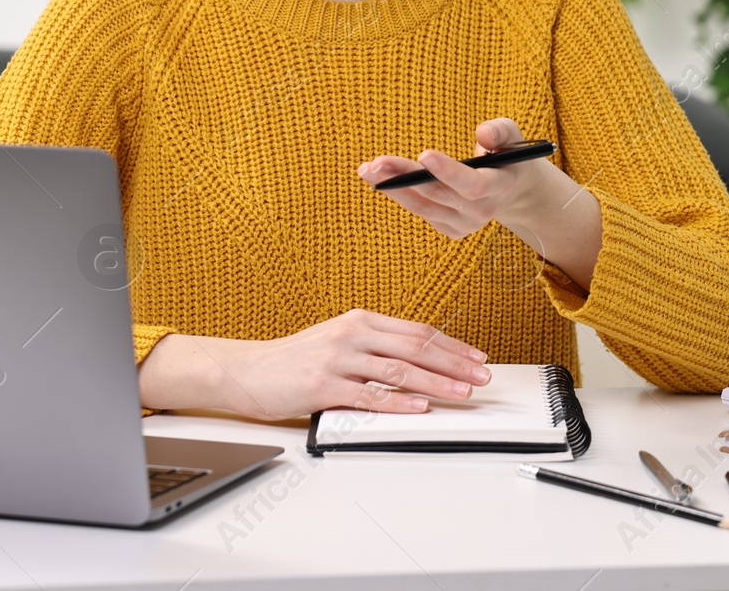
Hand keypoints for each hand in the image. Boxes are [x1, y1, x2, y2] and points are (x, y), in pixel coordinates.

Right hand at [158, 308, 491, 420]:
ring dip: (436, 383)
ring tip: (461, 393)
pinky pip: (368, 395)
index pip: (417, 331)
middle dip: (454, 363)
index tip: (476, 357)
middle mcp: (351, 334)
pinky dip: (398, 402)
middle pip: (415, 347)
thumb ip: (374, 346)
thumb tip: (419, 361)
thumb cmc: (293, 360)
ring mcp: (337, 359)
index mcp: (359, 320)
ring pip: (398, 370)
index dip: (452, 344)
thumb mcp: (337, 341)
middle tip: (481, 375)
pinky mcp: (322, 386)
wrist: (247, 370)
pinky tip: (419, 407)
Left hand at [357, 117, 549, 239]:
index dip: (448, 171)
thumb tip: (482, 131)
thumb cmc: (509, 155)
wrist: (514, 189)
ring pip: (423, 206)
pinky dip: (399, 194)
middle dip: (405, 177)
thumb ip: (500, 130)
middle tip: (376, 163)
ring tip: (366, 169)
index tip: (424, 154)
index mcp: (500, 187)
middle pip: (437, 194)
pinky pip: (420, 210)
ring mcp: (464, 224)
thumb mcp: (513, 137)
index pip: (473, 185)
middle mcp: (482, 212)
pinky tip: (379, 178)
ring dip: (392, 187)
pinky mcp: (450, 229)